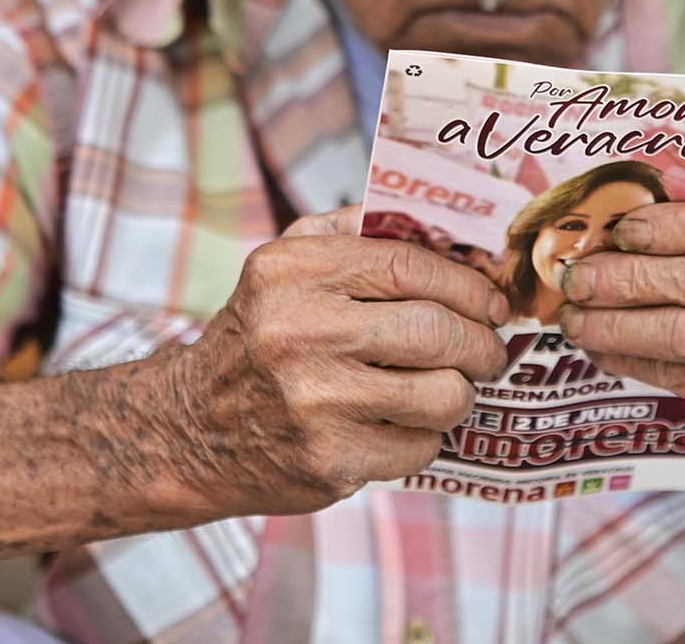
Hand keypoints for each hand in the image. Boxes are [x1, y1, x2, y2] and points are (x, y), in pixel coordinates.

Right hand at [159, 216, 510, 516]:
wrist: (192, 427)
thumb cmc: (261, 333)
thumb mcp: (286, 261)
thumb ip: (356, 229)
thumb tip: (445, 222)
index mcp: (292, 272)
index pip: (408, 266)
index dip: (467, 285)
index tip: (492, 302)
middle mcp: (300, 332)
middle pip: (435, 331)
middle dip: (481, 343)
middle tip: (489, 351)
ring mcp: (314, 402)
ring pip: (440, 395)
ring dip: (460, 393)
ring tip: (449, 388)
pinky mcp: (328, 460)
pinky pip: (419, 448)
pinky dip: (426, 438)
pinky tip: (404, 425)